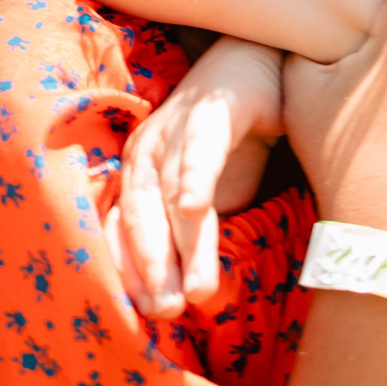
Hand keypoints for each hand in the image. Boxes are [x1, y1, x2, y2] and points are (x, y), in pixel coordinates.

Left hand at [108, 37, 283, 317]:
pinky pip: (201, 148)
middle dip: (153, 269)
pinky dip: (195, 177)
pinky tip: (194, 207)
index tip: (144, 317)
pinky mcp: (210, 110)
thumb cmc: (229, 142)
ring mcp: (174, 127)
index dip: (133, 274)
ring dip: (183, 244)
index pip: (125, 232)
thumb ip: (191, 240)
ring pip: (173, 194)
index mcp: (138, 176)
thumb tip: (183, 300)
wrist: (261, 68)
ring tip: (196, 290)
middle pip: (141, 217)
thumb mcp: (208, 200)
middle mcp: (146, 151)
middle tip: (168, 313)